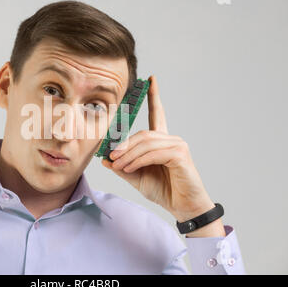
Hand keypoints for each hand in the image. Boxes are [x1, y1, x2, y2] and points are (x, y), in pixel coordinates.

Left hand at [101, 75, 222, 229]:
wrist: (182, 207)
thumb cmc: (164, 190)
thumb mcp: (137, 177)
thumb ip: (122, 167)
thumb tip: (104, 159)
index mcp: (161, 141)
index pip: (158, 113)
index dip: (154, 96)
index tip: (151, 79)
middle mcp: (170, 139)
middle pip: (142, 133)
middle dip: (124, 144)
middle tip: (111, 157)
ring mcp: (177, 145)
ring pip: (145, 143)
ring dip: (128, 154)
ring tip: (118, 165)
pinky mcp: (180, 154)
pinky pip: (153, 153)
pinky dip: (138, 160)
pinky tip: (129, 168)